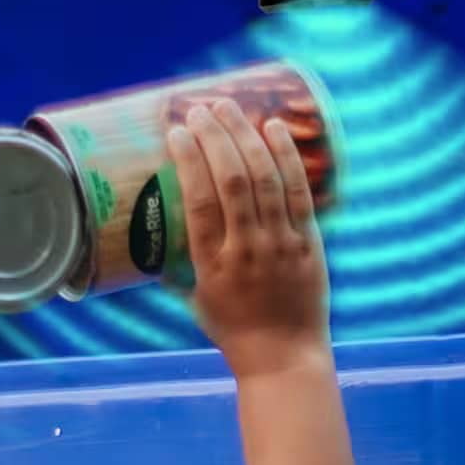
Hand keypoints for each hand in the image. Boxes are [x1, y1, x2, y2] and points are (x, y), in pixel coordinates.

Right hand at [170, 101, 326, 376]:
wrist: (284, 357)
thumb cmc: (233, 329)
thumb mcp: (195, 297)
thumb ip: (180, 262)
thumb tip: (155, 229)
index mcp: (211, 265)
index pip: (199, 201)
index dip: (189, 161)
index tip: (177, 131)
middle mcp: (247, 250)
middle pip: (233, 181)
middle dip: (215, 137)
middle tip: (201, 109)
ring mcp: (281, 244)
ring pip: (265, 179)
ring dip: (245, 136)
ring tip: (229, 107)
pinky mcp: (309, 242)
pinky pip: (298, 191)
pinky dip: (287, 156)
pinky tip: (274, 127)